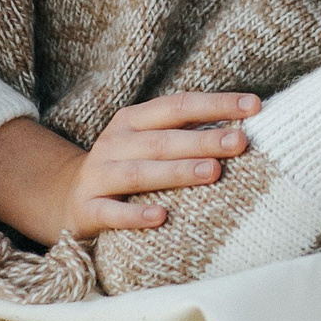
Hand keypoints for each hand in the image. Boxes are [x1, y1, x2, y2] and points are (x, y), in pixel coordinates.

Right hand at [39, 93, 262, 240]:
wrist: (65, 197)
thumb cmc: (127, 166)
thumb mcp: (149, 142)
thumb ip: (186, 133)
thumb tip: (244, 125)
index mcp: (134, 120)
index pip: (179, 105)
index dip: (216, 104)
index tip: (254, 105)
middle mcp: (115, 143)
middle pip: (163, 139)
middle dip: (204, 140)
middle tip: (240, 142)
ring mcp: (99, 176)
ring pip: (140, 173)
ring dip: (178, 171)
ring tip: (213, 172)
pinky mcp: (87, 209)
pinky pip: (112, 213)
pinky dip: (135, 215)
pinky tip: (161, 217)